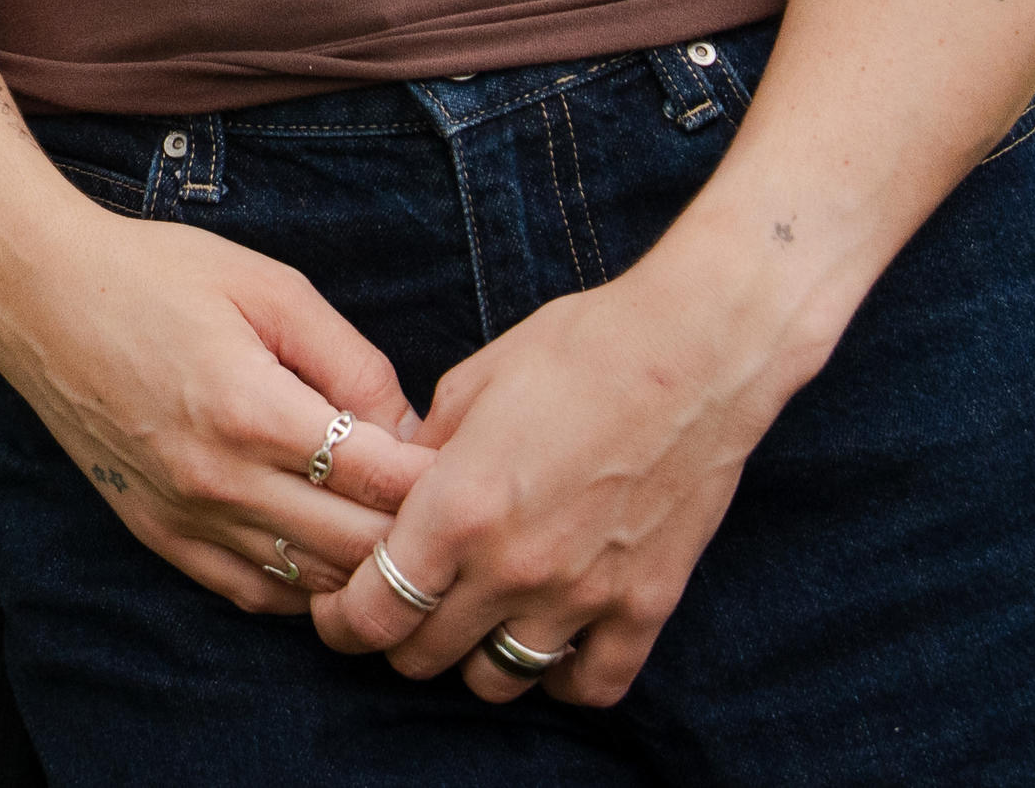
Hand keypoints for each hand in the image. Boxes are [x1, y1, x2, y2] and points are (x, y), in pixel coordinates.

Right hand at [0, 201, 427, 609]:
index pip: (381, 482)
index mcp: (253, 410)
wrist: (38, 295)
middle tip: (447, 507)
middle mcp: (218, 481)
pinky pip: (252, 594)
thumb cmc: (155, 274)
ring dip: (360, 567)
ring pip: (308, 586)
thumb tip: (409, 430)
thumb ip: (351, 360)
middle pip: (355, 550)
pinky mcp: (157, 536)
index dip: (439, 480)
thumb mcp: (270, 287)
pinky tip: (324, 550)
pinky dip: (300, 585)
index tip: (468, 464)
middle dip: (414, 534)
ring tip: (394, 531)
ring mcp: (184, 518)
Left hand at [306, 248, 796, 702]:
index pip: (373, 613)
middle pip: (423, 656)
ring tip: (475, 621)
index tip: (337, 610)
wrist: (696, 349)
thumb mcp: (472, 382)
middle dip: (398, 636)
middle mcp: (514, 567)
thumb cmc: (580, 347)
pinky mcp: (645, 605)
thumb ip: (422, 452)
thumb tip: (392, 490)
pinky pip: (591, 686)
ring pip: (497, 682)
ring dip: (473, 658)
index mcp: (459, 508)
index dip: (341, 622)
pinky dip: (562, 677)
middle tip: (403, 607)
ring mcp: (583, 595)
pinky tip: (552, 642)